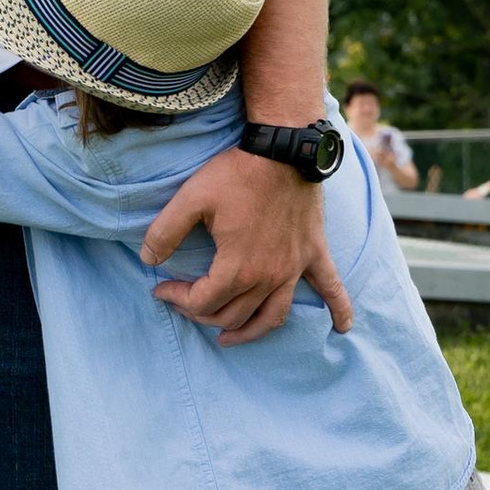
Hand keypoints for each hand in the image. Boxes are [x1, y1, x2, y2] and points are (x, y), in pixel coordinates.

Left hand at [141, 145, 352, 344]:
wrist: (283, 150)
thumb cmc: (237, 173)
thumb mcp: (190, 198)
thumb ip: (164, 232)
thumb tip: (147, 258)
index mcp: (237, 267)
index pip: (202, 302)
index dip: (177, 299)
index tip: (161, 287)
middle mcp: (268, 276)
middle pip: (232, 314)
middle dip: (202, 314)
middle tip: (185, 302)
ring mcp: (293, 268)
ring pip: (272, 316)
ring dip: (250, 331)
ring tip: (230, 338)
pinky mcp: (313, 255)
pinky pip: (332, 289)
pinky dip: (338, 310)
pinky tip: (342, 328)